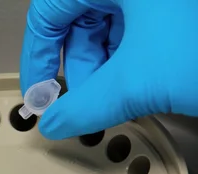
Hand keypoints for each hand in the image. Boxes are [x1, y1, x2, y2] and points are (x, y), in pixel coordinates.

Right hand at [20, 0, 197, 138]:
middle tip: (83, 101)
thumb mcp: (136, 83)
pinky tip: (140, 83)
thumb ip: (85, 108)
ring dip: (106, 68)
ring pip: (109, 28)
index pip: (47, 13)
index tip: (39, 92)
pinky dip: (131, 60)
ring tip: (120, 96)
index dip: (37, 57)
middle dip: (80, 68)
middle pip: (79, 23)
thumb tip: (55, 124)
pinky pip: (137, 29)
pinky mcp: (174, 9)